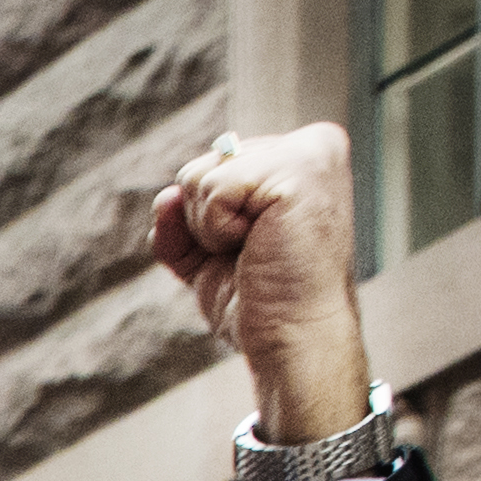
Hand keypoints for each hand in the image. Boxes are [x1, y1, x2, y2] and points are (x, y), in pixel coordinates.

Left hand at [152, 122, 371, 444]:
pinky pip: (213, 190)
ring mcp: (311, 152)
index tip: (252, 248)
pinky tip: (258, 246)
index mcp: (300, 155)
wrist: (292, 337)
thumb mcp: (208, 253)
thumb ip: (182, 219)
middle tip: (254, 253)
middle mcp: (314, 143)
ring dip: (211, 231)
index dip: (209, 220)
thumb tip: (167, 196)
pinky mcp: (300, 168)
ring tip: (257, 250)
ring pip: (199, 177)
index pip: (213, 165)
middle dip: (206, 224)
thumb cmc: (261, 300)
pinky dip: (217, 230)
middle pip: (200, 167)